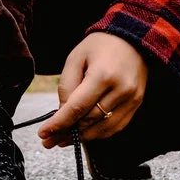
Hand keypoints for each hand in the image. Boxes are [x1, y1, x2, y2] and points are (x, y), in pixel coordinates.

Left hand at [38, 32, 147, 148]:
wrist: (133, 40)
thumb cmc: (100, 46)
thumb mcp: (76, 58)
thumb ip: (66, 86)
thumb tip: (62, 114)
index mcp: (103, 75)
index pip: (77, 107)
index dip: (59, 123)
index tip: (43, 134)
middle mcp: (121, 90)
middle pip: (90, 120)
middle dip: (67, 132)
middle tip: (50, 140)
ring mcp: (132, 99)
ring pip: (103, 128)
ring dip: (82, 137)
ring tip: (64, 140)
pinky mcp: (136, 104)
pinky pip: (116, 127)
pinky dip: (99, 133)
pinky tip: (85, 134)